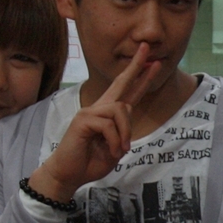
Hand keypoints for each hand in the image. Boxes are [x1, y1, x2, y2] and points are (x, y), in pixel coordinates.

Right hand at [28, 43, 160, 202]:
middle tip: (147, 48)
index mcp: (108, 115)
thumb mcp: (116, 147)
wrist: (69, 175)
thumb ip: (123, 131)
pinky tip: (112, 151)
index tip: (153, 63)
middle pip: (121, 82)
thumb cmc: (90, 162)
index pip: (127, 92)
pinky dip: (115, 141)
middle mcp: (99, 108)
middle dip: (136, 66)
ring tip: (121, 150)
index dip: (140, 78)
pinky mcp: (83, 120)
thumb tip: (127, 115)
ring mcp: (89, 112)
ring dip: (125, 132)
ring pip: (120, 110)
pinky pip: (109, 125)